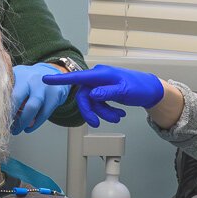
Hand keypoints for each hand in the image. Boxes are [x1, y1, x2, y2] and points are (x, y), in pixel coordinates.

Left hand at [10, 63, 69, 134]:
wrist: (53, 73)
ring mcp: (45, 85)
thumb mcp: (17, 78)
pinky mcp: (56, 94)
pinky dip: (36, 124)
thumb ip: (7, 89)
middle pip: (18, 98)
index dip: (1, 106)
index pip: (6, 90)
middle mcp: (32, 78)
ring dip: (23, 122)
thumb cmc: (29, 80)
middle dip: (10, 115)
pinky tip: (28, 128)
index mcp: (19, 74)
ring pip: (32, 107)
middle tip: (4, 127)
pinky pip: (45, 113)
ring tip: (16, 130)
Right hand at [42, 65, 163, 126]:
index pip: (78, 77)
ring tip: (117, 118)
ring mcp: (101, 85)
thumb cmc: (139, 87)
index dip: (61, 79)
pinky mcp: (105, 92)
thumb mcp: (124, 91)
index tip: (46, 79)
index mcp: (101, 74)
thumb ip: (107, 92)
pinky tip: (118, 114)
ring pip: (92, 102)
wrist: (150, 90)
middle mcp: (98, 78)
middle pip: (84, 96)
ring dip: (103, 113)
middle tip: (97, 123)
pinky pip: (99, 103)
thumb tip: (93, 94)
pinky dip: (107, 111)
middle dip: (92, 111)